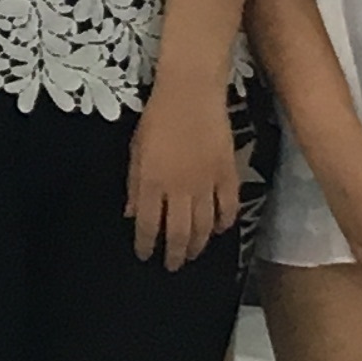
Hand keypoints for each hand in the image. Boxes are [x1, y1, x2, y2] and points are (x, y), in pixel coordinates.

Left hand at [125, 79, 242, 269]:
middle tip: (172, 266)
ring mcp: (208, 185)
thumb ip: (135, 185)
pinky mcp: (229, 175)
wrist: (191, 94)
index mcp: (153, 183)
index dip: (147, 245)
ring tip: (193, 254)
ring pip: (205, 227)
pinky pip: (229, 207)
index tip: (145, 255)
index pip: (149, 226)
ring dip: (199, 245)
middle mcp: (181, 190)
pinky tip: (220, 230)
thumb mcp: (136, 150)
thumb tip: (132, 215)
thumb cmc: (157, 118)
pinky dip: (225, 223)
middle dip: (175, 254)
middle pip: (180, 234)